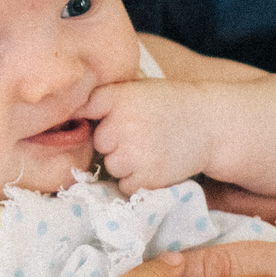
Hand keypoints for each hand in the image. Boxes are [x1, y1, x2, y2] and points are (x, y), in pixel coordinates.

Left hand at [85, 78, 215, 193]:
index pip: (83, 109)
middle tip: (142, 133)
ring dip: (126, 163)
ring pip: (112, 167)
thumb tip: (65, 119)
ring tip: (151, 148)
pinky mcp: (147, 177)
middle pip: (99, 143)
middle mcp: (123, 123)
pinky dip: (138, 180)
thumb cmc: (167, 106)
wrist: (210, 124)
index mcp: (118, 96)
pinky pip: (126, 186)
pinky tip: (156, 163)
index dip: (92, 116)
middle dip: (114, 142)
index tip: (103, 117)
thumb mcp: (135, 90)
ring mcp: (135, 152)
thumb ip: (102, 100)